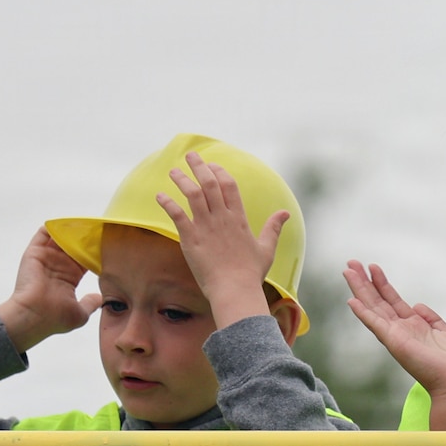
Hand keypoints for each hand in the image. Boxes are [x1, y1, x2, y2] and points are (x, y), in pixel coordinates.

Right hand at [0, 228, 100, 351]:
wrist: (34, 316)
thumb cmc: (55, 318)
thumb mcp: (80, 313)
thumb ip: (90, 304)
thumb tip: (100, 299)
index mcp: (69, 277)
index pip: (85, 259)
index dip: (96, 252)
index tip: (110, 245)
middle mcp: (58, 266)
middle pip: (74, 246)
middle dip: (86, 237)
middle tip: (101, 227)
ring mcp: (46, 258)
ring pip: (61, 237)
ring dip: (72, 229)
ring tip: (87, 220)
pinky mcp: (35, 252)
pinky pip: (44, 233)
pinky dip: (55, 226)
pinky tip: (70, 221)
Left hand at [154, 151, 288, 328]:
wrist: (235, 289)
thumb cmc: (251, 273)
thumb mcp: (267, 248)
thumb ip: (274, 228)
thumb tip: (286, 213)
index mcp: (239, 219)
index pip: (229, 186)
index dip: (220, 172)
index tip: (212, 165)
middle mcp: (222, 218)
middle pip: (210, 184)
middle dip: (199, 167)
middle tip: (191, 156)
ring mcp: (206, 227)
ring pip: (192, 194)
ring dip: (182, 180)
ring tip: (173, 171)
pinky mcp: (191, 239)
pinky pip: (177, 215)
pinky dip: (168, 203)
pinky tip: (160, 196)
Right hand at [343, 261, 445, 421]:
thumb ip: (433, 320)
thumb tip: (418, 307)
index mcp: (417, 328)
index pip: (394, 302)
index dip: (383, 285)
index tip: (372, 268)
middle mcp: (404, 331)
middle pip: (379, 302)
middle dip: (365, 282)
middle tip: (351, 263)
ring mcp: (398, 337)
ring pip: (374, 309)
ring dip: (360, 289)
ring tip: (348, 270)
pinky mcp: (396, 343)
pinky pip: (376, 325)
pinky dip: (364, 314)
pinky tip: (351, 300)